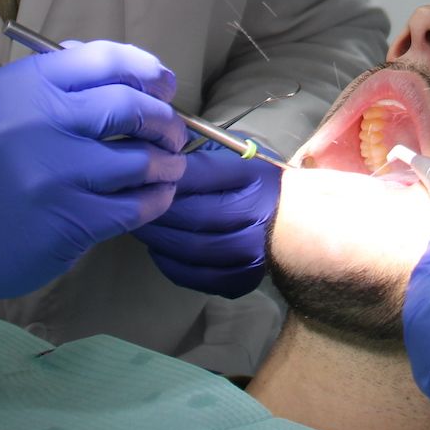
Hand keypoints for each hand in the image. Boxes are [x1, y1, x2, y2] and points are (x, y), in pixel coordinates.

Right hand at [0, 41, 187, 317]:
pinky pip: (133, 206)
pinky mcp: (68, 220)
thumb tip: (123, 66)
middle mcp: (37, 123)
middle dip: (165, 119)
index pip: (103, 60)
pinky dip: (156, 199)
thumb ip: (53, 80)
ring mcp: (54, 175)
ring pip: (140, 160)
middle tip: (173, 131)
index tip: (164, 85)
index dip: (146, 69)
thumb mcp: (0, 105)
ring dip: (167, 163)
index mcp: (23, 86)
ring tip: (171, 166)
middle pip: (130, 106)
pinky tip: (157, 196)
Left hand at [133, 142, 279, 298]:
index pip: (199, 174)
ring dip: (157, 237)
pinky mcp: (243, 280)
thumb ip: (202, 151)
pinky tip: (160, 248)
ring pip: (189, 248)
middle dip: (155, 208)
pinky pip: (196, 276)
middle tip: (129, 200)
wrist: (300, 222)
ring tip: (139, 224)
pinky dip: (170, 263)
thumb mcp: (239, 154)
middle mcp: (257, 216)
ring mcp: (251, 253)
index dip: (165, 173)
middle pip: (191, 214)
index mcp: (255, 178)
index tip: (142, 170)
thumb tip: (157, 149)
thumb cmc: (259, 181)